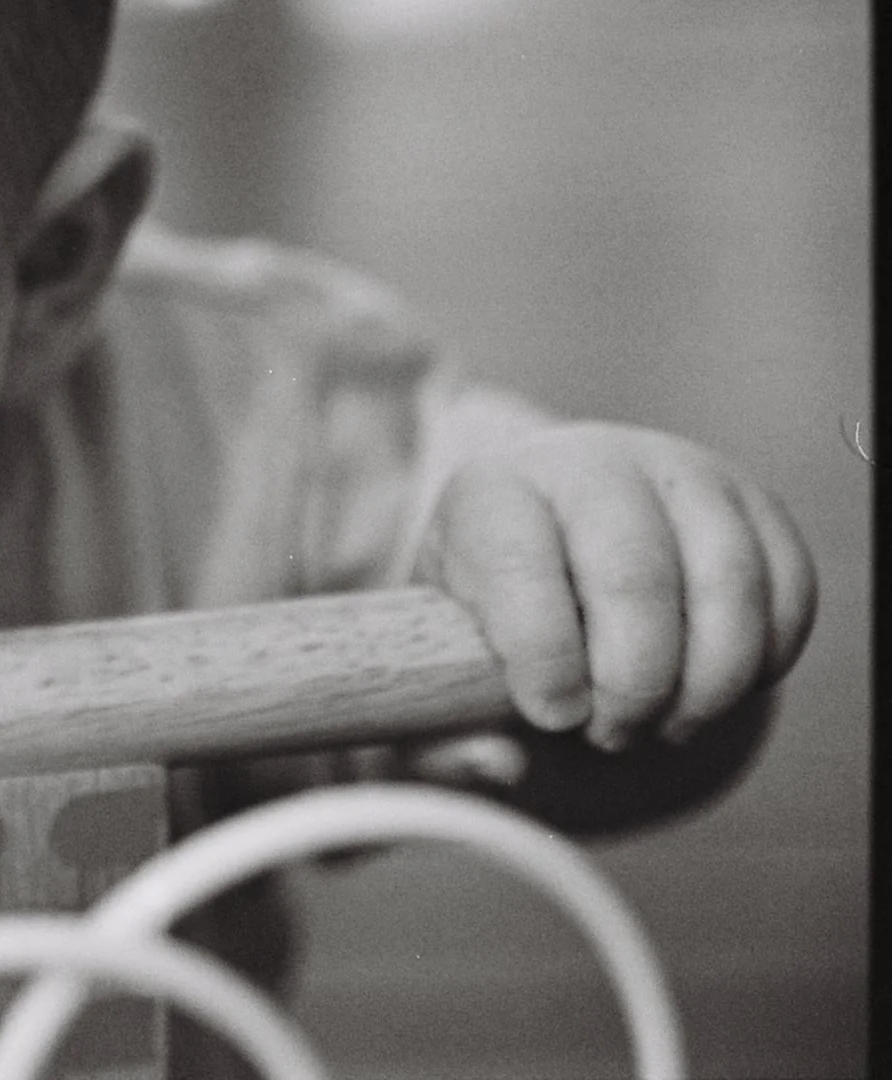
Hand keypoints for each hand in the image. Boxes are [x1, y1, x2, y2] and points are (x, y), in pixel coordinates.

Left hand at [416, 422, 814, 755]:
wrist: (558, 554)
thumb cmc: (494, 621)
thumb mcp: (442, 669)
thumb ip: (442, 731)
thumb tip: (498, 764)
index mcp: (492, 493)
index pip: (519, 566)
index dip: (543, 659)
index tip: (552, 714)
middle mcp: (588, 465)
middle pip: (635, 575)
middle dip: (631, 684)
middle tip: (608, 733)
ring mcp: (681, 477)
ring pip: (728, 585)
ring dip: (705, 685)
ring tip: (662, 724)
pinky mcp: (755, 507)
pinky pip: (787, 595)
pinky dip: (759, 668)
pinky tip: (707, 691)